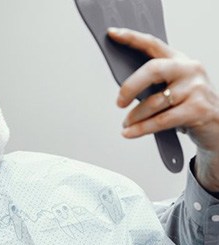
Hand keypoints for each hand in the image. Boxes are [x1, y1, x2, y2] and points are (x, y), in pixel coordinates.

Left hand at [108, 27, 218, 190]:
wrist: (218, 125)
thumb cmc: (189, 106)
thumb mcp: (174, 89)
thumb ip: (154, 84)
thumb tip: (123, 91)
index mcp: (180, 60)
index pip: (153, 44)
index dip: (131, 38)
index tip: (112, 34)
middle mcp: (189, 70)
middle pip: (153, 70)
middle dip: (130, 86)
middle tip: (119, 102)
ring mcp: (195, 89)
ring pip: (154, 102)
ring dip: (135, 116)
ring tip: (126, 124)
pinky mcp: (197, 110)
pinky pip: (161, 120)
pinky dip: (141, 128)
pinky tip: (130, 133)